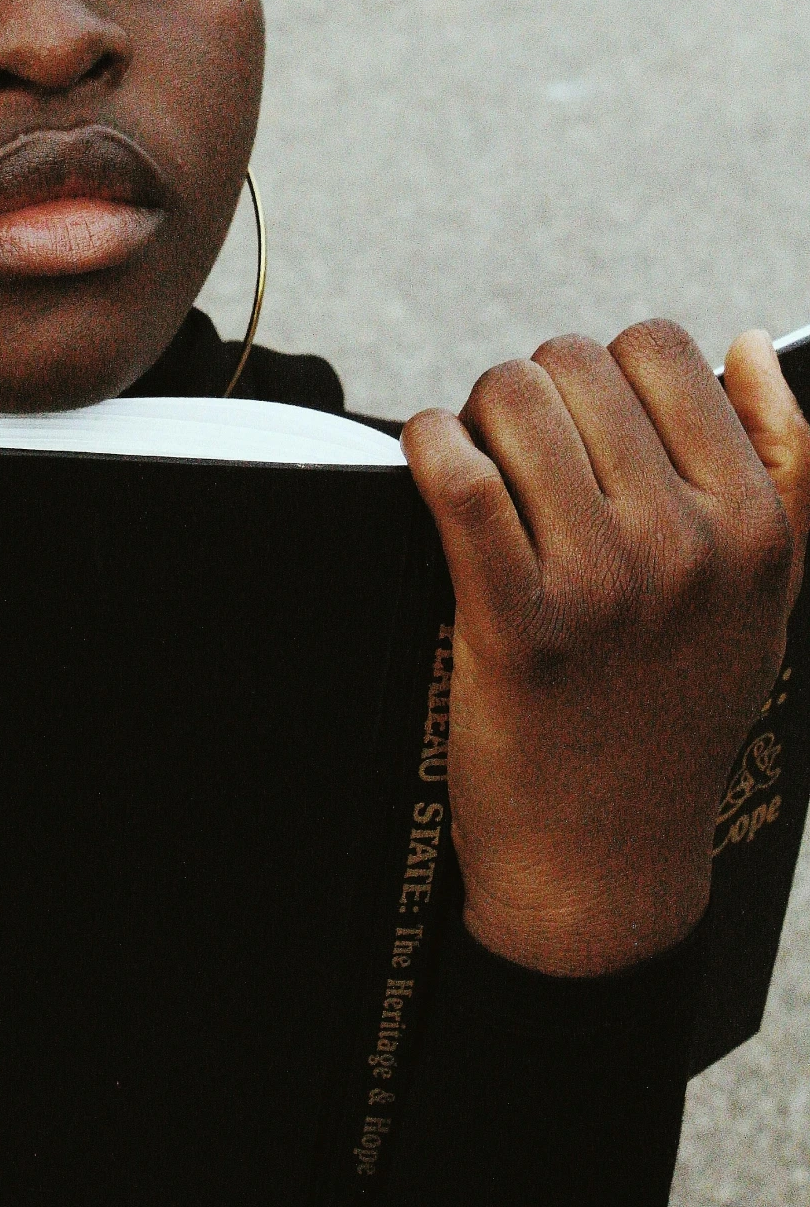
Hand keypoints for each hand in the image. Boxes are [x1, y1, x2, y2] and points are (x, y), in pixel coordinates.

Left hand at [404, 322, 809, 976]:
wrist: (609, 861)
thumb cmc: (676, 709)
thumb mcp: (768, 594)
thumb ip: (786, 464)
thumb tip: (743, 345)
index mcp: (756, 527)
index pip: (666, 349)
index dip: (608, 363)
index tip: (587, 413)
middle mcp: (691, 549)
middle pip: (577, 364)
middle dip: (536, 385)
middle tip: (522, 441)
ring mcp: (605, 588)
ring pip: (515, 402)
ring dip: (480, 412)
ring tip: (481, 455)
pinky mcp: (517, 627)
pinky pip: (461, 480)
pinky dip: (432, 445)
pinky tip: (434, 456)